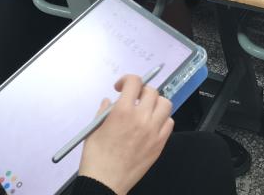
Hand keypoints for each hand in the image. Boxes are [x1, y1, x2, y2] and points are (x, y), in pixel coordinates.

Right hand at [78, 75, 172, 194]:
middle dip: (141, 91)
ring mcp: (153, 131)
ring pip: (166, 104)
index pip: (135, 82)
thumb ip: (103, 111)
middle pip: (152, 91)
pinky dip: (162, 119)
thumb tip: (109, 101)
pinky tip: (152, 124)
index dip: (128, 80)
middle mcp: (141, 118)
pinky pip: (169, 123)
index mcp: (123, 111)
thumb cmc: (96, 158)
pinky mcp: (159, 144)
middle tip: (134, 98)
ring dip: (156, 103)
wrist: (105, 183)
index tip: (122, 87)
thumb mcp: (94, 130)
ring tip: (146, 110)